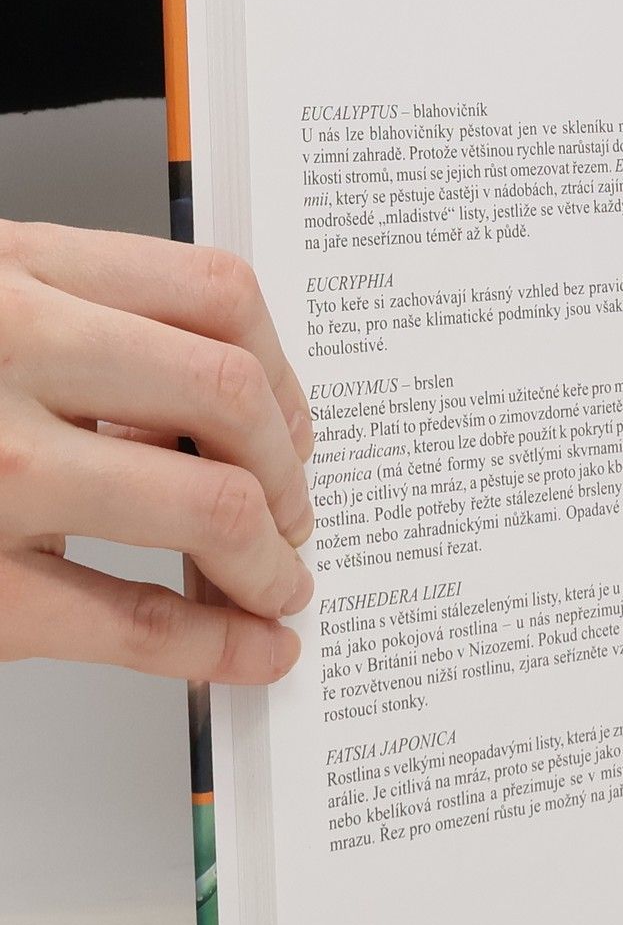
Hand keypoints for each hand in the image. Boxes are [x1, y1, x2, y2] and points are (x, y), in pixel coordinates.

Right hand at [0, 220, 314, 682]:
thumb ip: (66, 330)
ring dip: (270, 558)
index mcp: (4, 274)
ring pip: (208, 505)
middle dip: (287, 470)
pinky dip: (220, 643)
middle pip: (230, 396)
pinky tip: (249, 650)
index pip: (212, 294)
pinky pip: (135, 620)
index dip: (281, 370)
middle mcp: (2, 354)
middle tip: (292, 513)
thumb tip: (203, 410)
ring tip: (273, 580)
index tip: (288, 422)